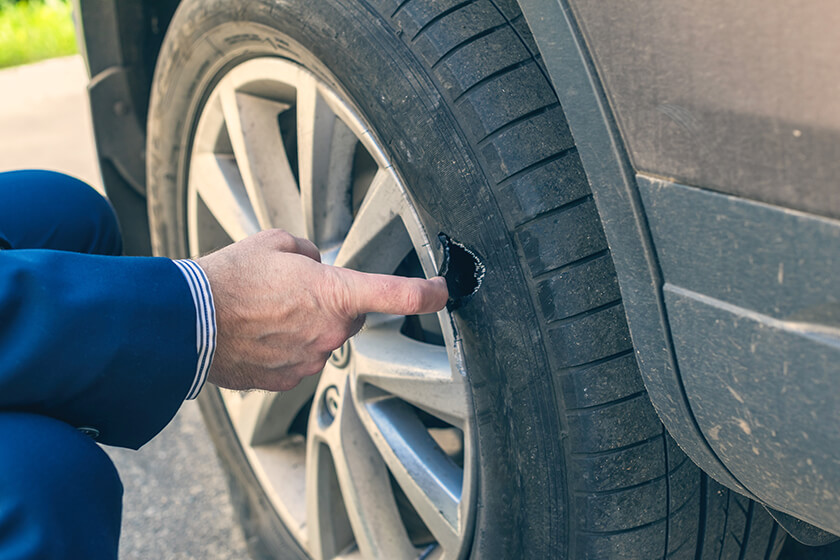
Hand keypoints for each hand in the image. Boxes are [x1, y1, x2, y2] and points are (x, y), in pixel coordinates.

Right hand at [196, 229, 448, 391]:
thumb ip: (308, 254)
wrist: (187, 322)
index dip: (426, 293)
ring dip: (304, 326)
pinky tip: (257, 335)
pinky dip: (285, 348)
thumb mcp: (275, 244)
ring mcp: (309, 361)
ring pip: (322, 340)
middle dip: (329, 304)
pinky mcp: (287, 381)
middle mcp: (330, 333)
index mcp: (335, 294)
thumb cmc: (229, 279)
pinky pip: (299, 360)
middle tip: (291, 292)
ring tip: (264, 313)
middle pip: (348, 317)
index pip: (397, 294)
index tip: (442, 292)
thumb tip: (313, 266)